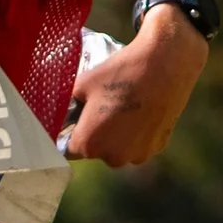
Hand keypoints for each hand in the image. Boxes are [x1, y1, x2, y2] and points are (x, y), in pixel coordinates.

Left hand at [61, 7, 206, 165]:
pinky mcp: (157, 146)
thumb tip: (57, 110)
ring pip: (118, 148)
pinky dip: (136, 132)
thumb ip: (65, 103)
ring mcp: (137, 154)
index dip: (67, 133)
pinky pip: (138, 143)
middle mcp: (113, 157)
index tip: (71, 120)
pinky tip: (138, 110)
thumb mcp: (81, 83)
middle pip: (94, 150)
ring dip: (115, 135)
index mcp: (89, 144)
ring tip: (119, 108)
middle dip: (93, 133)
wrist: (165, 64)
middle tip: (98, 108)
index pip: (67, 148)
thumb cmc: (120, 72)